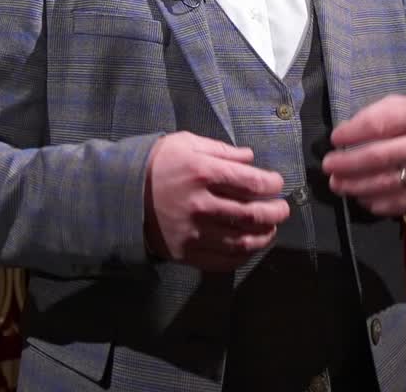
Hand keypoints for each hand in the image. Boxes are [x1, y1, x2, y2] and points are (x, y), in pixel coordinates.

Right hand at [144, 132, 290, 270]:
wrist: (122, 194)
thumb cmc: (158, 163)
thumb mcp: (186, 143)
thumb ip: (221, 150)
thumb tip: (251, 158)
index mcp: (202, 172)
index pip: (249, 182)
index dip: (270, 183)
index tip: (277, 183)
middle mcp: (201, 205)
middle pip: (250, 214)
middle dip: (274, 212)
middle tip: (283, 209)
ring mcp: (194, 233)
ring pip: (241, 240)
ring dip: (263, 236)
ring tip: (271, 229)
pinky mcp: (187, 253)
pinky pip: (223, 261)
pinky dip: (243, 256)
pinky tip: (251, 247)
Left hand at [321, 94, 405, 215]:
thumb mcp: (402, 105)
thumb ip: (374, 116)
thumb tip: (343, 136)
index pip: (378, 125)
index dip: (352, 134)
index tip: (334, 139)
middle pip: (379, 158)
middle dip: (348, 164)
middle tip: (327, 166)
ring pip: (387, 183)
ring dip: (356, 186)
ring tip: (336, 184)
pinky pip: (400, 202)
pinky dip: (376, 203)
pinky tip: (360, 197)